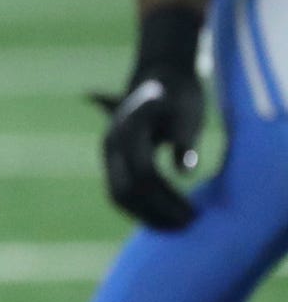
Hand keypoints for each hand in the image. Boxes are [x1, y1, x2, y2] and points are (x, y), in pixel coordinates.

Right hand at [95, 5, 204, 230]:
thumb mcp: (187, 112)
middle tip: (186, 226)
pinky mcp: (114, 159)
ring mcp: (109, 153)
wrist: (159, 75)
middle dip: (155, 214)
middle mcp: (110, 144)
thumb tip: (185, 170)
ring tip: (176, 226)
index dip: (167, 200)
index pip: (143, 177)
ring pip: (119, 194)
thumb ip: (184, 139)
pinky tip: (163, 216)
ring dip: (146, 214)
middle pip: (126, 190)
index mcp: (126, 132)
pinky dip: (140, 207)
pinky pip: (120, 190)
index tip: (192, 215)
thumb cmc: (178, 93)